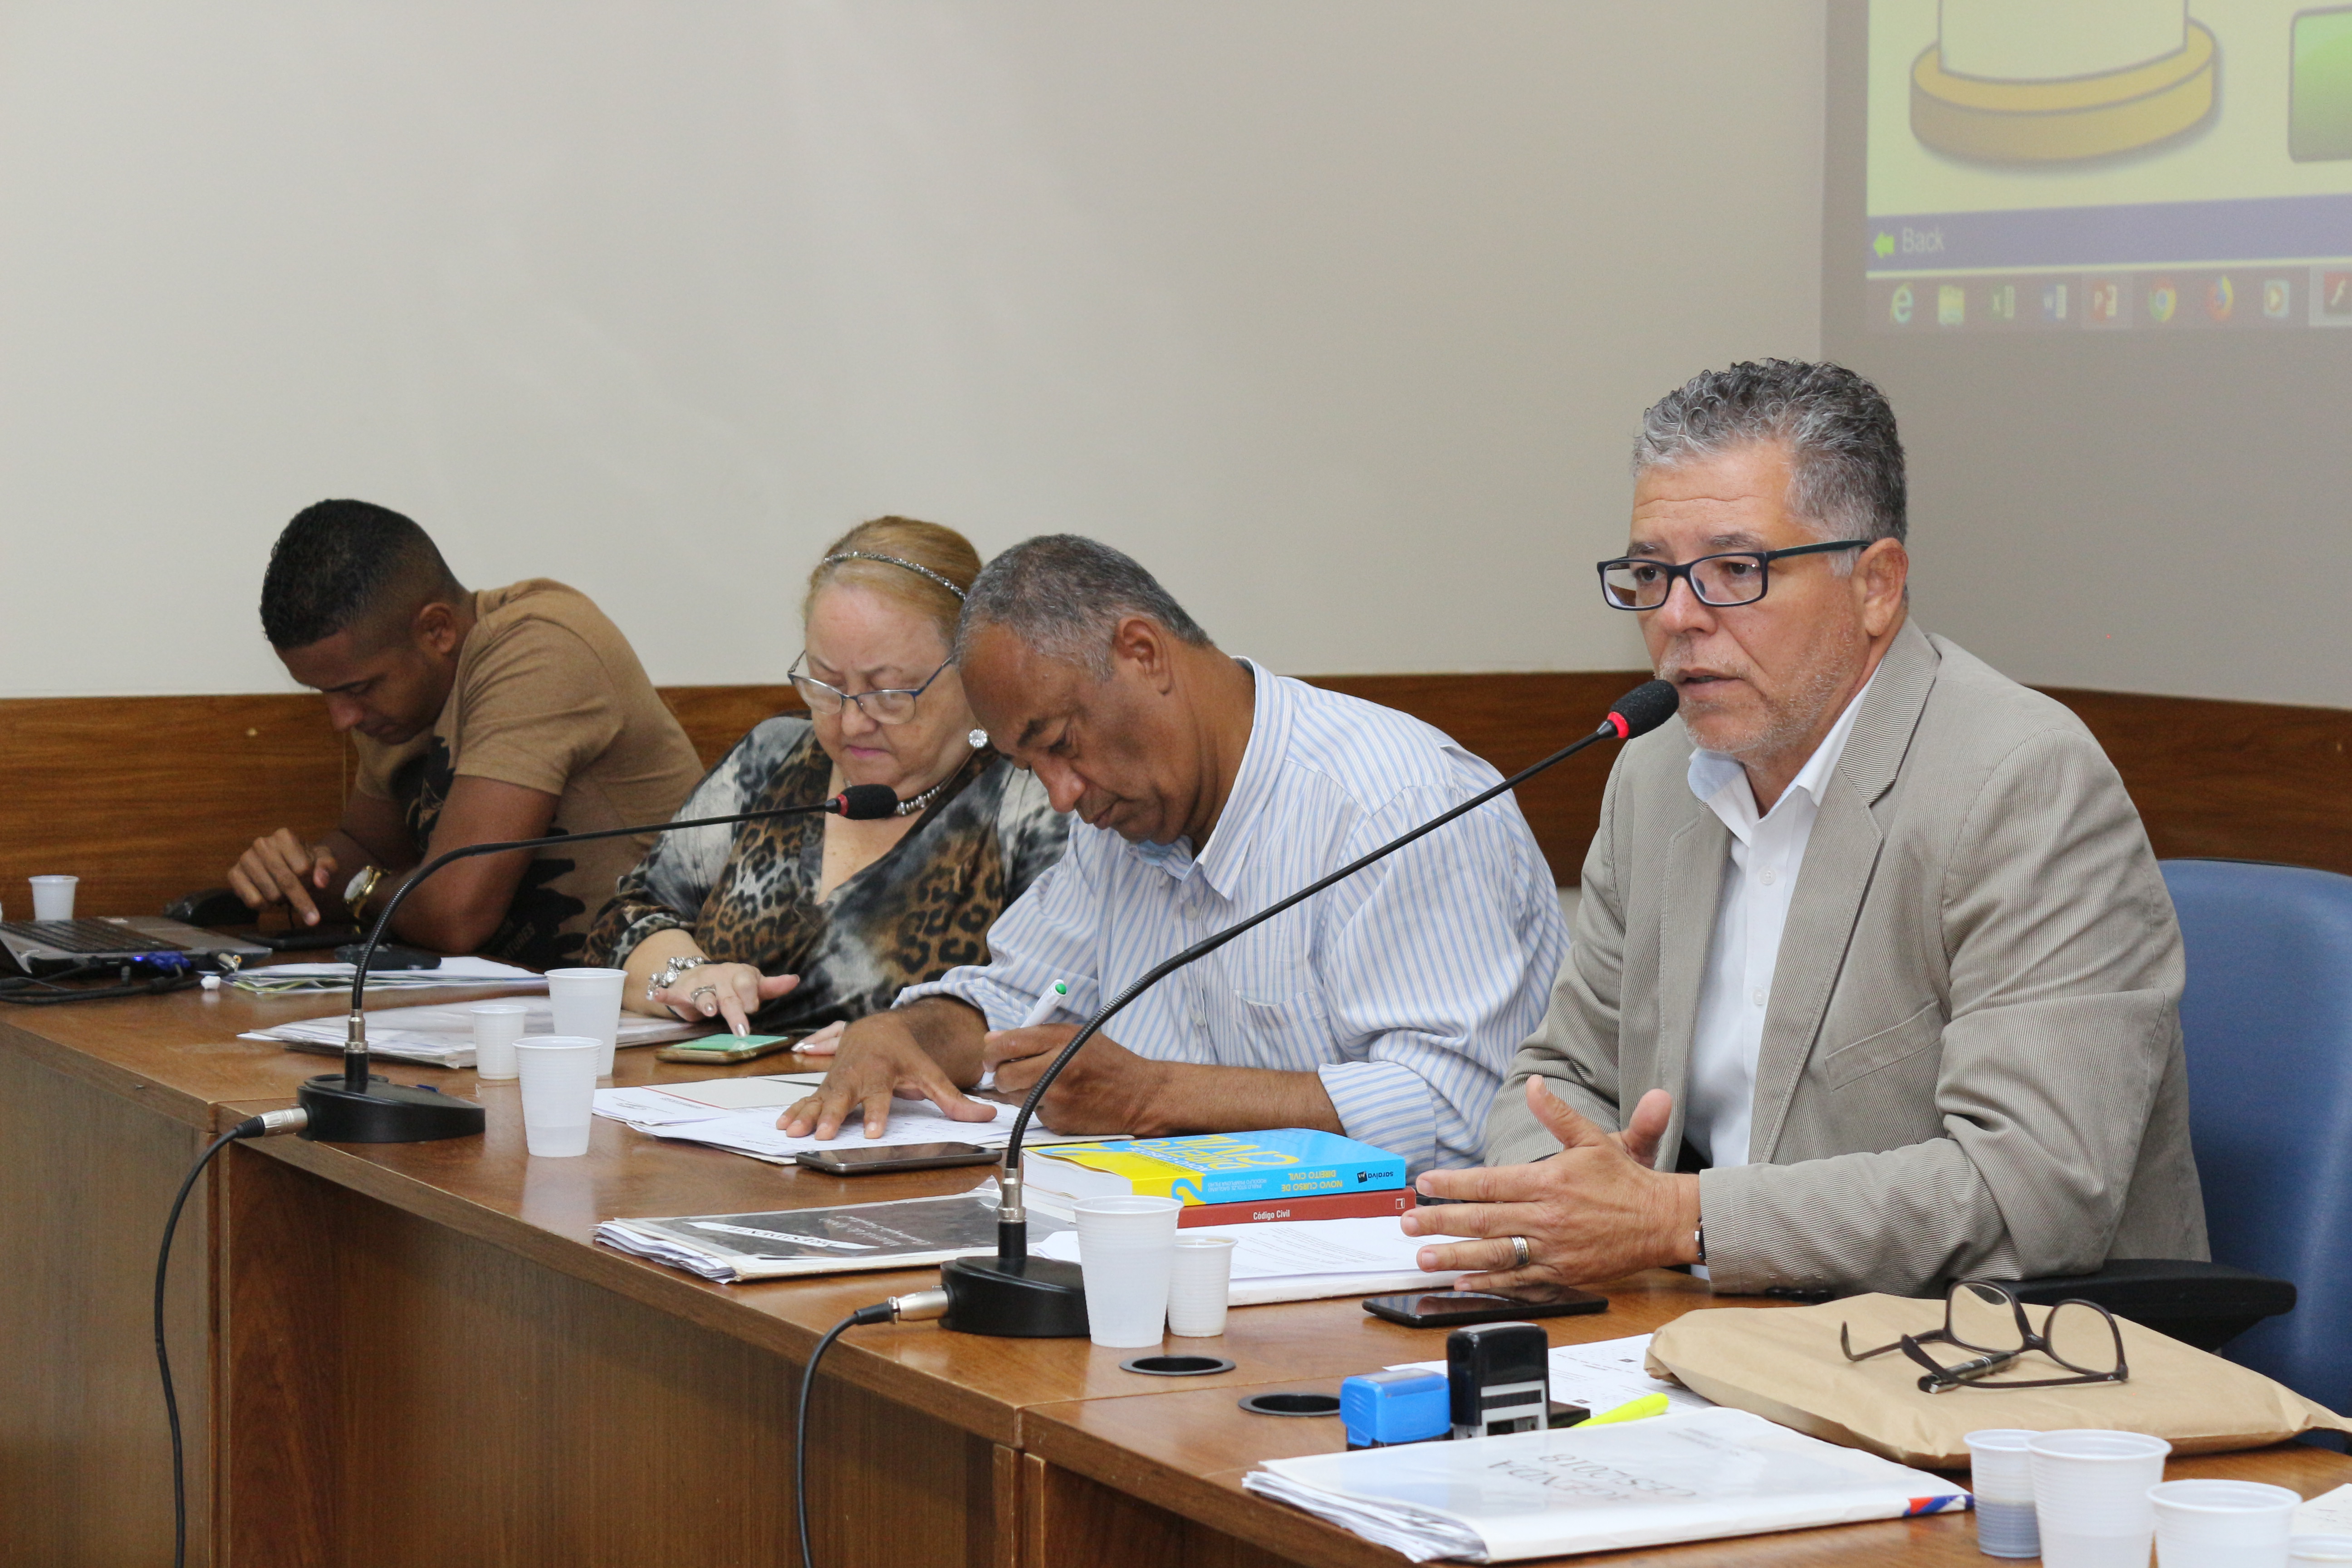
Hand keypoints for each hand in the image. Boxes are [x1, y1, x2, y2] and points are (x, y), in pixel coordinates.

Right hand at [227, 829, 339, 925]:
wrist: (280, 863)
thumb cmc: (303, 860)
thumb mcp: (321, 859)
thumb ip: (327, 866)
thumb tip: (321, 881)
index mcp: (284, 836)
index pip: (303, 868)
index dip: (310, 881)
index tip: (314, 885)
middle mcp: (262, 844)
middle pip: (286, 881)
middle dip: (301, 902)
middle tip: (313, 919)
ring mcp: (245, 858)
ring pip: (272, 894)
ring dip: (282, 901)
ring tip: (283, 893)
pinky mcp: (233, 874)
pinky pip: (253, 901)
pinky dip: (265, 907)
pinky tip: (268, 898)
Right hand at [655, 962, 798, 1036]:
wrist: (700, 973)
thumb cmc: (732, 983)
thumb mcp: (752, 983)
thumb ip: (771, 986)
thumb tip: (795, 980)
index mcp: (740, 974)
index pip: (747, 982)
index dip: (750, 995)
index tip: (753, 1008)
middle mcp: (720, 977)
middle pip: (729, 996)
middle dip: (735, 1011)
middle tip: (741, 1028)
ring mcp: (700, 984)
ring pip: (703, 994)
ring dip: (705, 1001)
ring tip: (708, 1010)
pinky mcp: (682, 991)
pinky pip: (672, 992)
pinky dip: (665, 993)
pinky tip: (657, 994)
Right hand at [779, 1015, 997, 1139]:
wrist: (874, 1028)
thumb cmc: (904, 1054)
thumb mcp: (929, 1071)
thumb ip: (954, 1098)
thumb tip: (989, 1114)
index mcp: (883, 1072)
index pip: (881, 1096)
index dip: (878, 1113)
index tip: (875, 1132)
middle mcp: (857, 1076)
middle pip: (845, 1098)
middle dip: (834, 1115)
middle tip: (824, 1134)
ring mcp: (838, 1081)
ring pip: (820, 1099)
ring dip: (806, 1116)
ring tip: (794, 1132)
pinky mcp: (825, 1086)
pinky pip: (807, 1099)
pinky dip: (794, 1112)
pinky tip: (782, 1126)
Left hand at [983, 1024, 1167, 1134]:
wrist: (1140, 1096)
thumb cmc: (1108, 1063)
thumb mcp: (1076, 1036)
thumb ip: (1035, 1036)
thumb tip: (993, 1039)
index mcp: (1062, 1041)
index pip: (1009, 1043)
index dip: (992, 1049)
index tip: (992, 1054)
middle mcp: (1058, 1069)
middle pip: (1004, 1074)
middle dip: (999, 1074)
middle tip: (1007, 1072)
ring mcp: (1057, 1098)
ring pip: (1014, 1096)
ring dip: (1018, 1090)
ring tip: (1042, 1083)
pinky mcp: (1058, 1122)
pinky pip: (1032, 1113)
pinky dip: (1038, 1106)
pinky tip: (1060, 1100)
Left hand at [1400, 1080, 1698, 1292]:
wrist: (1663, 1221)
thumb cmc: (1626, 1180)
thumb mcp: (1593, 1139)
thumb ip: (1557, 1114)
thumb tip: (1534, 1083)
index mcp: (1547, 1182)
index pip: (1489, 1183)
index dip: (1453, 1184)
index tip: (1424, 1184)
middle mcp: (1546, 1217)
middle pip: (1483, 1220)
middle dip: (1440, 1222)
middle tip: (1407, 1225)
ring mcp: (1553, 1250)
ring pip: (1495, 1254)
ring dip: (1456, 1257)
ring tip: (1423, 1258)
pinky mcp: (1563, 1274)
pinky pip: (1520, 1281)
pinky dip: (1491, 1284)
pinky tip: (1463, 1283)